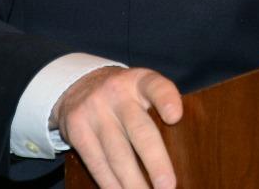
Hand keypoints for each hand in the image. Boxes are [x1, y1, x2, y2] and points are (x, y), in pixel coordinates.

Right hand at [53, 65, 183, 188]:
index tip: (175, 116)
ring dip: (133, 182)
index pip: (155, 86)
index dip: (166, 99)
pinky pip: (97, 163)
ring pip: (117, 154)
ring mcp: (94, 111)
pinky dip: (111, 183)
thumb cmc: (123, 95)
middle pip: (139, 130)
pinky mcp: (77, 129)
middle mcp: (117, 93)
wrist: (77, 85)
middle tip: (167, 186)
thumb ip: (158, 108)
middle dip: (155, 161)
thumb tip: (182, 152)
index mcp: (139, 81)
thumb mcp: (140, 88)